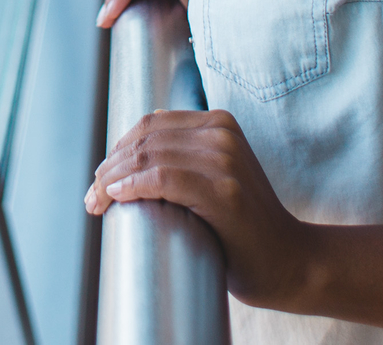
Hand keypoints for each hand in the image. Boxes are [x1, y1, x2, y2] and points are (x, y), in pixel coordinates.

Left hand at [84, 109, 308, 307]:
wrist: (290, 260)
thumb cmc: (245, 226)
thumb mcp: (216, 175)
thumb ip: (185, 156)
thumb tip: (134, 147)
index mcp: (219, 123)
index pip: (150, 124)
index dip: (118, 148)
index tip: (101, 178)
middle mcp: (222, 134)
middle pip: (145, 140)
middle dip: (109, 167)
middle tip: (92, 197)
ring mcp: (225, 160)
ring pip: (148, 157)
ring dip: (112, 180)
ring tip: (97, 203)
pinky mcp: (223, 191)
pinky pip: (162, 179)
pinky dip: (132, 187)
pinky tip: (117, 198)